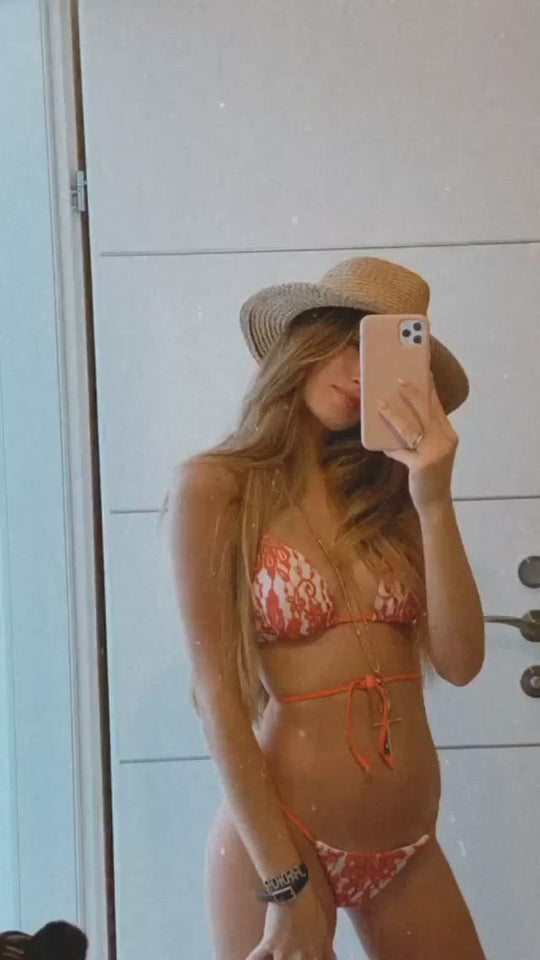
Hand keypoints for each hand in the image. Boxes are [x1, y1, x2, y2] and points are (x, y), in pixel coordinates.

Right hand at [245, 884, 335, 959]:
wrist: (296, 889)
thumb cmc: (312, 907)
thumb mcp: (326, 928)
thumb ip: (328, 949)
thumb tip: (333, 958)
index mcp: (314, 955)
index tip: (301, 959)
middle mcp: (300, 957)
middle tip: (284, 955)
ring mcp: (284, 952)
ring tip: (271, 957)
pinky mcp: (269, 943)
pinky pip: (256, 957)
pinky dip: (251, 959)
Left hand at [376, 373, 458, 513]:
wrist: (435, 502)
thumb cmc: (429, 474)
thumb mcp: (430, 451)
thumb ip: (423, 434)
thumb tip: (400, 415)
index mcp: (448, 434)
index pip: (437, 406)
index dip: (430, 388)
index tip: (423, 371)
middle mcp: (445, 440)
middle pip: (426, 411)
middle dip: (412, 393)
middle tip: (399, 379)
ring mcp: (435, 452)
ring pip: (410, 428)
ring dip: (393, 415)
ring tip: (379, 404)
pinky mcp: (421, 464)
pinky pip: (400, 452)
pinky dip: (391, 450)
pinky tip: (383, 448)